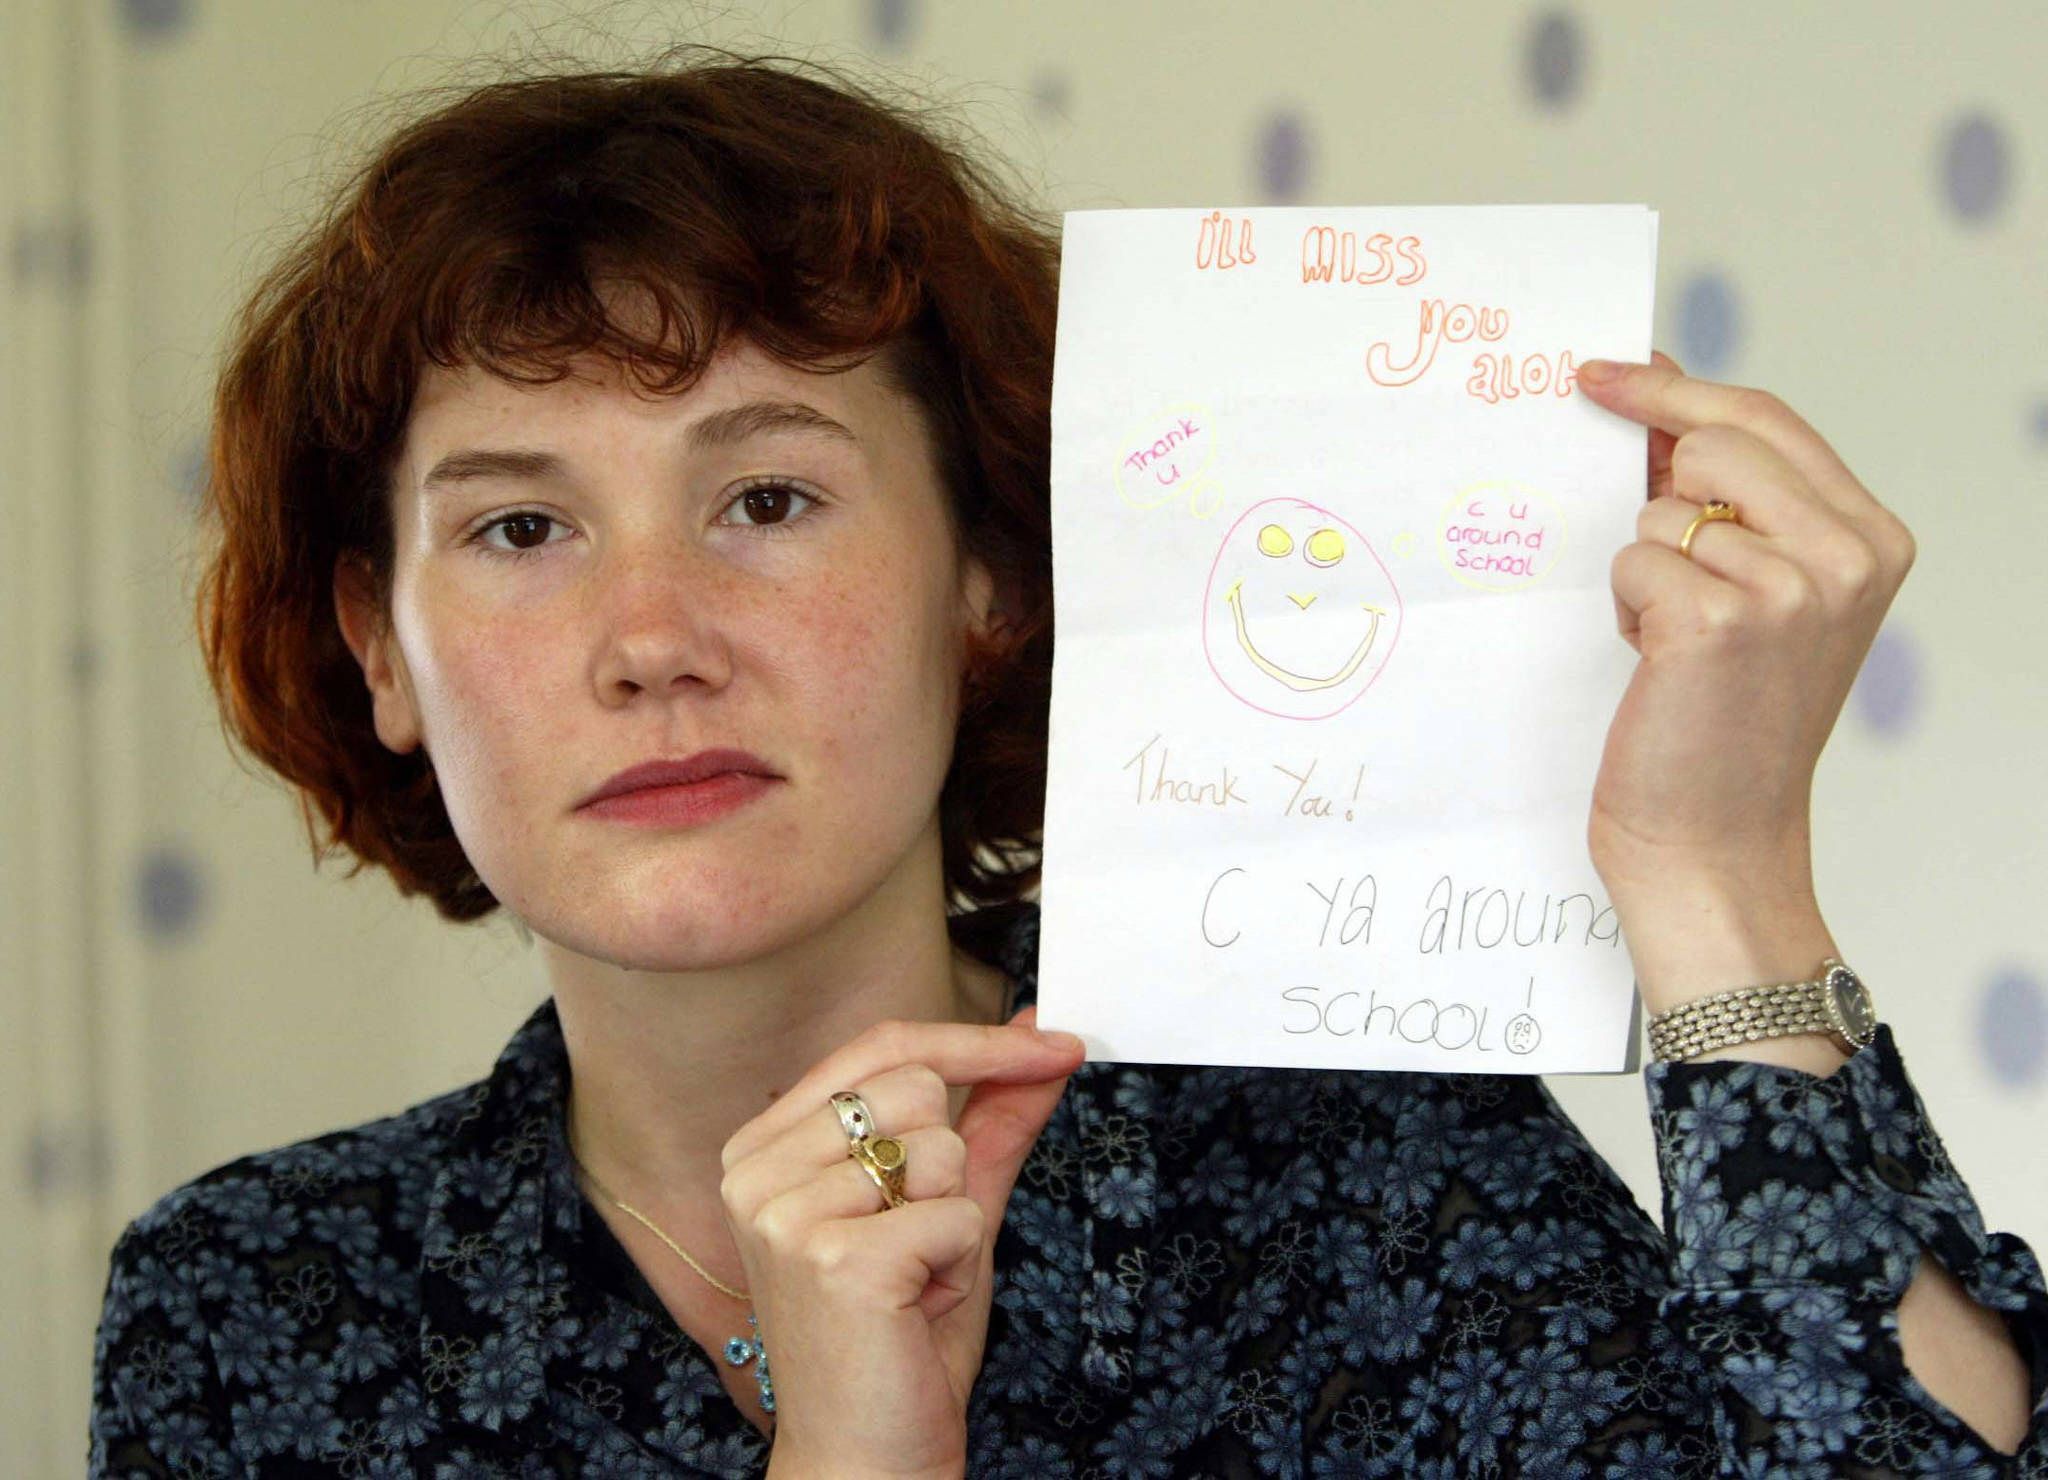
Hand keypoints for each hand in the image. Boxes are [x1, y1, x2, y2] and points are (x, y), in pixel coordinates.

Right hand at [719, 1008, 1084, 1479]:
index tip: (1057, 1044)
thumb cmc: (898, 1338)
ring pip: (941, 1149)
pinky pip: (959, 1214)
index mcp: (764, 1147)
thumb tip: (1043, 1036)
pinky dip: (961, 1264)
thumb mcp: (947, 1208)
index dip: (976, 1042)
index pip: (881, 1047)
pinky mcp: (835, 1258)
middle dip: (953, 1165)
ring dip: (957, 1221)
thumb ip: (991, 1120)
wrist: (867, 1458)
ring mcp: (787, 1214)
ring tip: (914, 1281)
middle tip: (921, 1243)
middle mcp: (756, 1170)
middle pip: (916, 1086)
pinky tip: (916, 1308)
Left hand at [1575, 353, 1916, 901]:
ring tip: (1674, 639)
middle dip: (1656, 477)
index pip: (1768, 417)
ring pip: (1664, 507)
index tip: (1611, 372)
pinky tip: (1658, 663)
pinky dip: (1625, 609)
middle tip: (1641, 536)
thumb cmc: (1723, 719)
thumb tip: (1655, 400)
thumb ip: (1734, 502)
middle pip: (1717, 439)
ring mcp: (1790, 587)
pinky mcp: (1721, 621)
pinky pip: (1633, 560)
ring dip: (1646, 570)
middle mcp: (1848, 556)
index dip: (1680, 389)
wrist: (1714, 840)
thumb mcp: (1763, 594)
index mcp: (1872, 539)